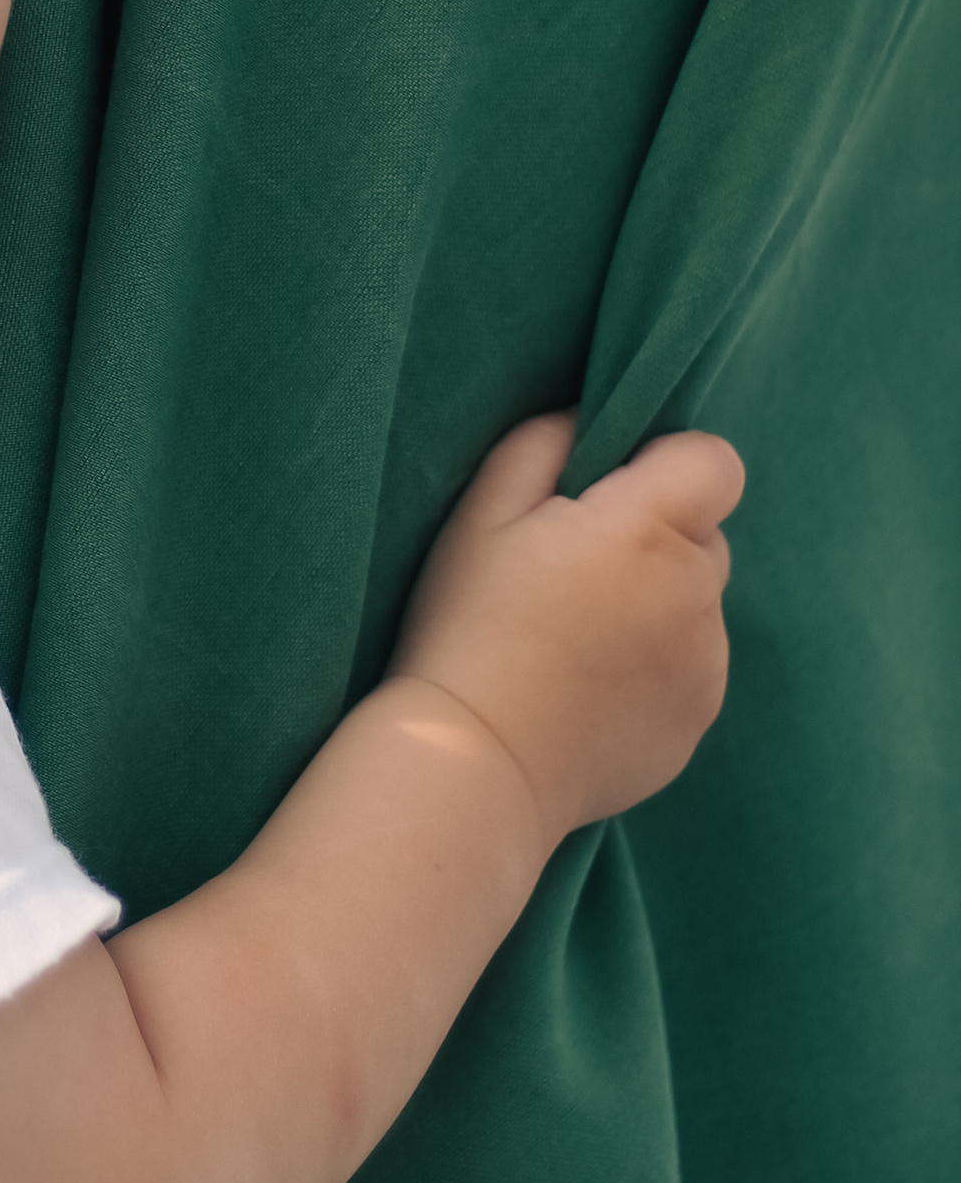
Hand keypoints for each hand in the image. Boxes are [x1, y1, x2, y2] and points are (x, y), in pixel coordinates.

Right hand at [390, 411, 742, 847]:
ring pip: (696, 606)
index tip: (610, 494)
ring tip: (574, 644)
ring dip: (655, 608)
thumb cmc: (467, 627)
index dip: (668, 466)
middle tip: (571, 578)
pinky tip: (586, 690)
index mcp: (647, 530)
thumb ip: (545, 443)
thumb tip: (590, 418)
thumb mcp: (480, 514)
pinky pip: (691, 668)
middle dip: (654, 542)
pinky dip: (653, 668)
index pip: (716, 462)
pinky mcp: (698, 720)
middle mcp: (695, 594)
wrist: (476, 763)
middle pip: (703, 538)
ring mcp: (706, 665)